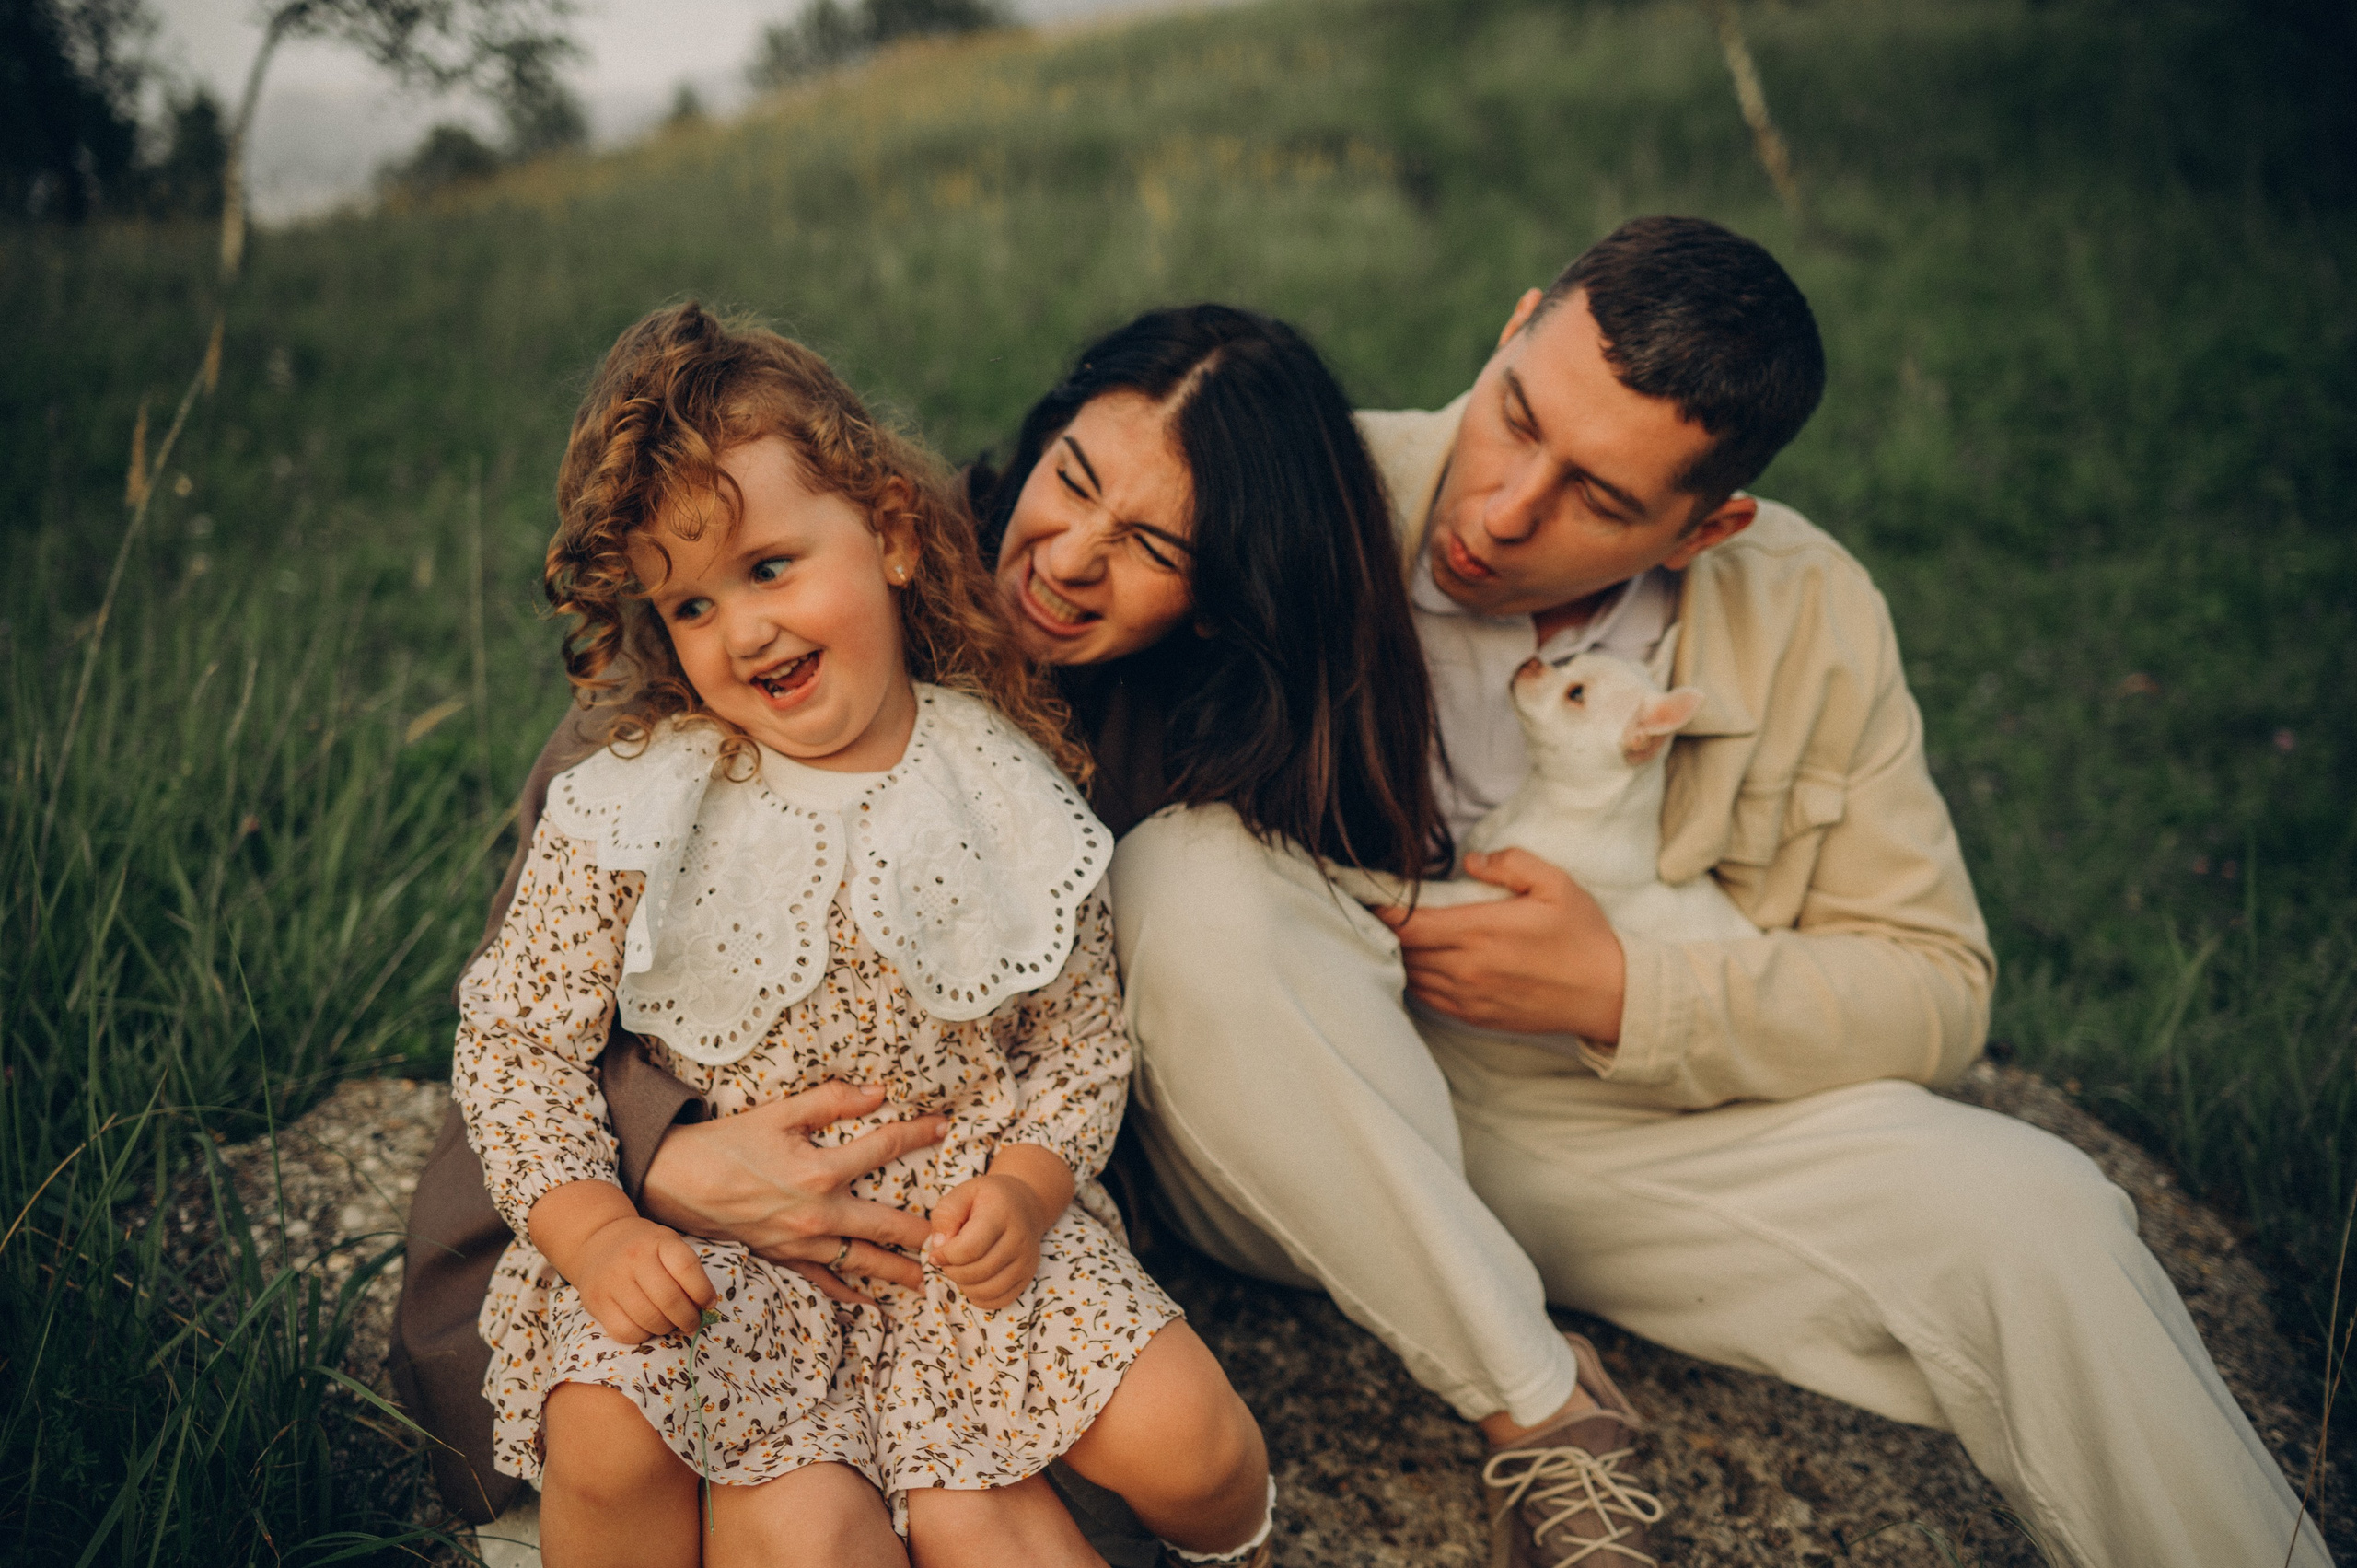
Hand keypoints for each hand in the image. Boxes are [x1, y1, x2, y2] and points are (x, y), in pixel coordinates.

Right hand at [529, 1181, 715, 1342]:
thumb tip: (707, 1306)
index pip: (686, 1267)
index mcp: (658, 1242)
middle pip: (669, 1299)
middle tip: (692, 1322)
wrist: (598, 1241)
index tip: (708, 1303)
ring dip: (666, 1328)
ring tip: (669, 1323)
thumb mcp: (668, 1244)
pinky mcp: (597, 1303)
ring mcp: (612, 1281)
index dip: (703, 1291)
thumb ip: (688, 1271)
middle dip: (688, 1318)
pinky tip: (646, 1326)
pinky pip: (626, 1332)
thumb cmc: (644, 1248)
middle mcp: (633, 1259)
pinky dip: (642, 1335)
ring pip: (648, 1319)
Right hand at [641, 1080, 946, 1300]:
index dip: (916, 1134)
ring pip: (861, 1260)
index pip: (883, 1148)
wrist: (675, 1182)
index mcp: (821, 1170)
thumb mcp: (779, 1114)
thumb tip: (878, 1091)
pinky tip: (870, 1305)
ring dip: (897, 1270)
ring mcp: (801, 1242)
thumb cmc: (727, 1143)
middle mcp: (818, 1213)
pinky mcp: (783, 1259)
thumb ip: (831, 1101)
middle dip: (923, 1230)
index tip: (943, 1128)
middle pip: (886, 1223)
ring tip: (928, 1278)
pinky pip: (822, 1282)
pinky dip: (847, 1295)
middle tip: (956, 1235)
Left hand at [926, 1145, 1072, 1309]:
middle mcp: (1019, 1239)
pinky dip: (979, 1297)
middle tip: (947, 1259)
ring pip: (986, 1291)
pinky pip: (999, 1301)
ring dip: (963, 1285)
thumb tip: (940, 1247)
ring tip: (959, 1268)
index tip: (937, 1251)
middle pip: (976, 1272)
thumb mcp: (961, 1194)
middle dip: (952, 1270)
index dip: (945, 1256)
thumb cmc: (987, 1198)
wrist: (1025, 1203)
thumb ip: (945, 1216)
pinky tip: (973, 1280)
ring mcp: (1027, 1260)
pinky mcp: (1028, 1276)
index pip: (969, 1249)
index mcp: (1001, 1213)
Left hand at [1377, 848, 1626, 1043]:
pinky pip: (1427, 998)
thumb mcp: (1557, 884)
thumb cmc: (1583, 936)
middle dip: (1384, 930)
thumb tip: (1470, 860)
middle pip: (1402, 949)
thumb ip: (1511, 862)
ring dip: (1397, 955)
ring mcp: (1468, 996)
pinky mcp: (1475, 1017)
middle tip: (1374, 911)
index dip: (1381, 910)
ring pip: (1410, 975)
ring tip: (1392, 936)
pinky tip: (1418, 963)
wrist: (1608, 995)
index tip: (1369, 895)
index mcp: (1480, 930)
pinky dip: (1414, 980)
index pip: (1408, 922)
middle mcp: (1466, 967)